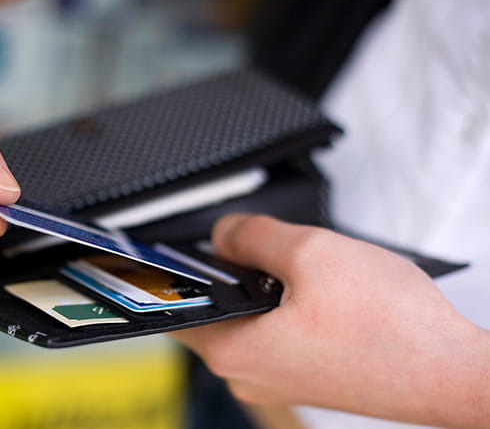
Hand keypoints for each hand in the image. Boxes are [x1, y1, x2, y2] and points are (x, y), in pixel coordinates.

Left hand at [172, 214, 489, 427]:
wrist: (453, 371)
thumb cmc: (393, 328)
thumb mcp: (312, 253)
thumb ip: (252, 235)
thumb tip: (223, 233)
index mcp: (236, 350)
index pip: (171, 310)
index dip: (164, 273)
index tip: (159, 251)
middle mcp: (250, 374)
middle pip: (212, 310)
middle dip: (227, 272)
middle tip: (253, 244)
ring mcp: (280, 380)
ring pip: (247, 320)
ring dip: (261, 287)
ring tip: (298, 267)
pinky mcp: (307, 377)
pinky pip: (275, 334)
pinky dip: (284, 307)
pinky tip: (317, 291)